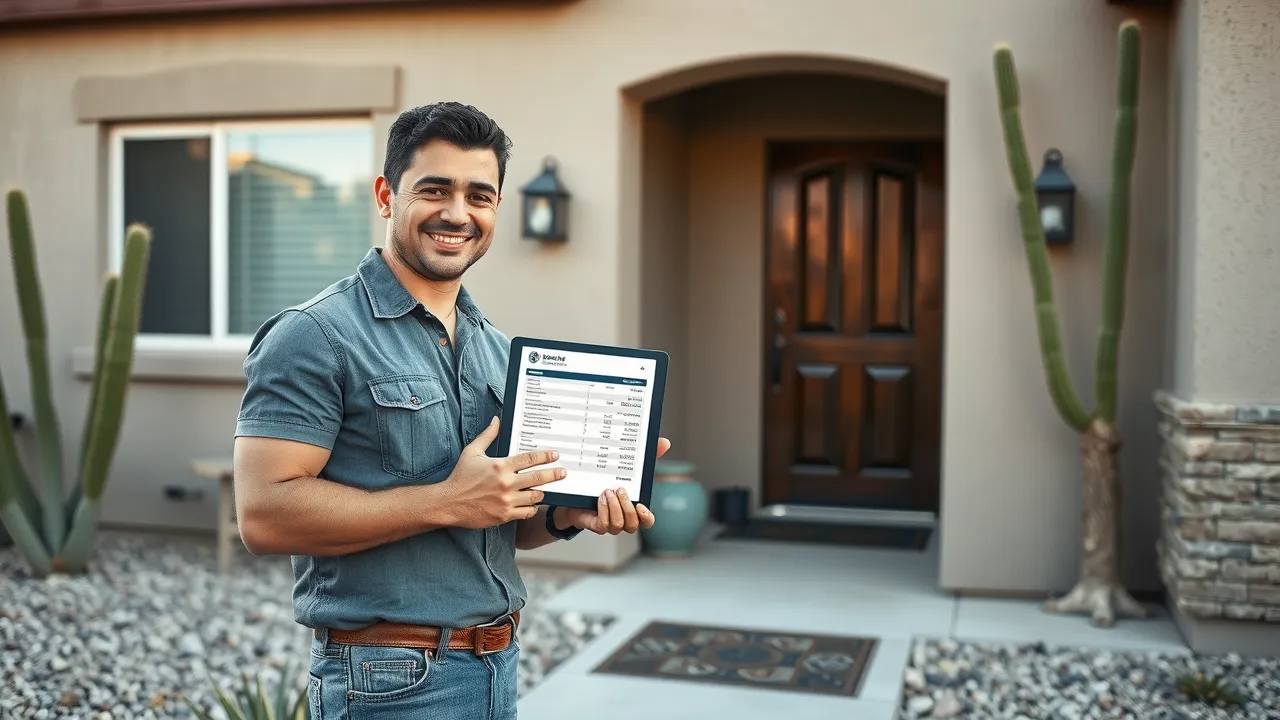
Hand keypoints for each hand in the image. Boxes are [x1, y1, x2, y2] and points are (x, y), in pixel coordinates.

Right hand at [443, 417, 565, 528]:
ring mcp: (506, 500)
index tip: (555, 455)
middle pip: (538, 478)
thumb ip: (487, 436)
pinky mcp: (504, 515)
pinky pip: (526, 512)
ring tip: (546, 489)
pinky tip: (532, 504)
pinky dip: (532, 508)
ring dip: (541, 492)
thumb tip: (496, 420)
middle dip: (553, 474)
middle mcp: (506, 483)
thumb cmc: (460, 477)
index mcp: (500, 466)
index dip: (545, 456)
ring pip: (535, 496)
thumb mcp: (472, 452)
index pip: (529, 459)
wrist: (449, 503)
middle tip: (563, 472)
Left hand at [558, 437, 669, 534]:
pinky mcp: (595, 524)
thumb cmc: (604, 480)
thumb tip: (664, 444)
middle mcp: (622, 518)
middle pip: (633, 525)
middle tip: (620, 489)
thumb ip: (646, 457)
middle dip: (627, 507)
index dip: (646, 517)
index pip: (647, 521)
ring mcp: (609, 523)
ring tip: (607, 491)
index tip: (641, 505)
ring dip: (614, 507)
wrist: (576, 488)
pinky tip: (600, 498)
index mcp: (633, 507)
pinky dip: (603, 510)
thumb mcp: (625, 467)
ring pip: (618, 525)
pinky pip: (603, 525)